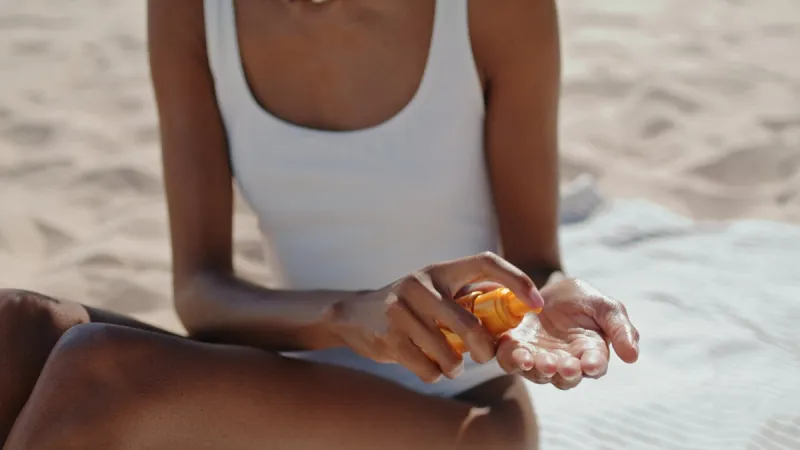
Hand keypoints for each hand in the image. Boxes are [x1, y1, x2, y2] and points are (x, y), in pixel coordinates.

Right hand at [331, 252, 543, 382]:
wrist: (356, 315)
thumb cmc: (412, 308)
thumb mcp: (437, 292)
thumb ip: (469, 298)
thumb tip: (515, 314)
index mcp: (441, 270)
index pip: (485, 261)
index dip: (516, 280)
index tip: (537, 304)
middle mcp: (420, 283)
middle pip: (468, 322)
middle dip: (484, 348)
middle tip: (486, 358)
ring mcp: (401, 308)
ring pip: (446, 351)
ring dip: (455, 367)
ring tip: (453, 367)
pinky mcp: (388, 334)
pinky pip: (425, 365)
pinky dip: (434, 374)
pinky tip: (431, 368)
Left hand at [494, 274, 639, 389]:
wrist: (545, 285)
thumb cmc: (580, 299)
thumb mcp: (604, 306)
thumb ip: (620, 328)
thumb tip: (633, 356)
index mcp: (590, 353)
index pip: (595, 366)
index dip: (593, 366)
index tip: (591, 364)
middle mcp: (565, 362)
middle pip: (566, 378)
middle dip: (566, 373)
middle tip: (565, 365)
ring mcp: (539, 358)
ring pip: (539, 374)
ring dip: (540, 370)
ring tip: (541, 361)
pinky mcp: (515, 350)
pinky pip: (512, 362)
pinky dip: (514, 361)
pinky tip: (519, 355)